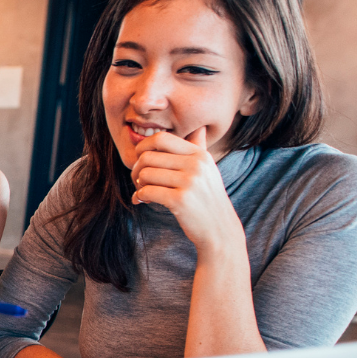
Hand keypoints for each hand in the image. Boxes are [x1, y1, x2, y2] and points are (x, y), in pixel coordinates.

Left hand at [130, 126, 243, 254]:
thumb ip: (199, 148)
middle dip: (136, 169)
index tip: (140, 160)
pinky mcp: (180, 200)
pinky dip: (139, 196)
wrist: (220, 229)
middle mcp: (196, 165)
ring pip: (145, 174)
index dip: (143, 147)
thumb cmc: (208, 199)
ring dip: (137, 184)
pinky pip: (147, 191)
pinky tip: (141, 201)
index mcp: (199, 155)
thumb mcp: (208, 170)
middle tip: (138, 181)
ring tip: (142, 192)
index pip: (161, 138)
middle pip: (148, 156)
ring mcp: (189, 182)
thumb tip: (200, 128)